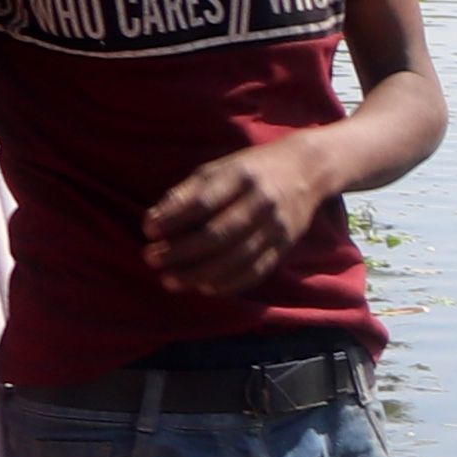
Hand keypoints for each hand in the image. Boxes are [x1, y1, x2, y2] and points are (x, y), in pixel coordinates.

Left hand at [141, 133, 332, 298]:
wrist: (307, 170)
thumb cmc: (251, 169)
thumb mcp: (218, 169)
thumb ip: (186, 193)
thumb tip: (153, 222)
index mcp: (242, 176)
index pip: (203, 202)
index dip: (174, 219)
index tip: (149, 231)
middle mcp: (262, 201)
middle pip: (219, 234)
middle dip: (181, 251)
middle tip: (152, 259)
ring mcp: (277, 226)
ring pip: (236, 258)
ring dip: (200, 274)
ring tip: (171, 281)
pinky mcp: (285, 246)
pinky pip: (256, 271)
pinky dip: (229, 284)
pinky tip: (205, 288)